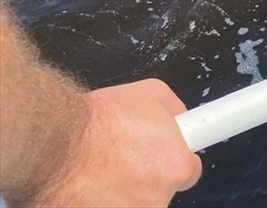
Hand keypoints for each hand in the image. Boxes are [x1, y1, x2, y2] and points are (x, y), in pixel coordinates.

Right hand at [36, 79, 201, 207]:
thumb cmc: (96, 121)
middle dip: (144, 174)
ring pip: (134, 201)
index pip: (189, 171)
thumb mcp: (149, 93)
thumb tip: (182, 116)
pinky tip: (87, 185)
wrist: (52, 144)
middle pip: (159, 189)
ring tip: (98, 170)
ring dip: (121, 191)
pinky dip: (99, 201)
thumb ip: (174, 108)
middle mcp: (158, 197)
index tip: (161, 156)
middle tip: (120, 158)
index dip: (173, 160)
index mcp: (176, 166)